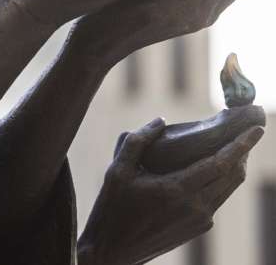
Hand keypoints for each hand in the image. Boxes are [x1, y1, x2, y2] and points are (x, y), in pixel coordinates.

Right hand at [78, 117, 263, 264]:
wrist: (114, 249)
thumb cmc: (113, 208)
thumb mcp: (117, 171)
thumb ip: (137, 141)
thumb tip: (160, 121)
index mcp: (176, 190)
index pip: (220, 164)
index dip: (241, 145)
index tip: (258, 130)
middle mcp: (195, 207)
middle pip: (232, 175)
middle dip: (242, 152)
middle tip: (243, 133)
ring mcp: (200, 220)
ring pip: (228, 188)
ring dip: (232, 168)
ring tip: (229, 149)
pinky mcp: (199, 228)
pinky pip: (216, 200)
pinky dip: (218, 182)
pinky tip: (206, 173)